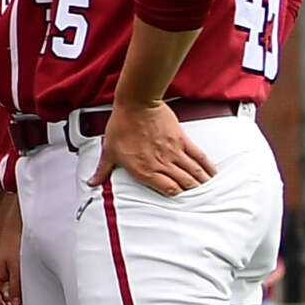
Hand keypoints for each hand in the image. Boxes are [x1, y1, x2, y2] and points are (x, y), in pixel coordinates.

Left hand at [96, 100, 215, 195]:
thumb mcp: (109, 150)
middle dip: (193, 193)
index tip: (181, 201)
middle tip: (201, 200)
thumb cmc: (121, 125)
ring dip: (203, 184)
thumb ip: (103, 169)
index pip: (168, 190)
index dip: (177, 197)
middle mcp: (162, 164)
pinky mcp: (183, 141)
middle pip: (185, 185)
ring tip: (209, 192)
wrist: (136, 104)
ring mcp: (174, 153)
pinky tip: (213, 175)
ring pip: (194, 173)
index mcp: (144, 169)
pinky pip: (199, 157)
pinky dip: (208, 167)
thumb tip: (92, 182)